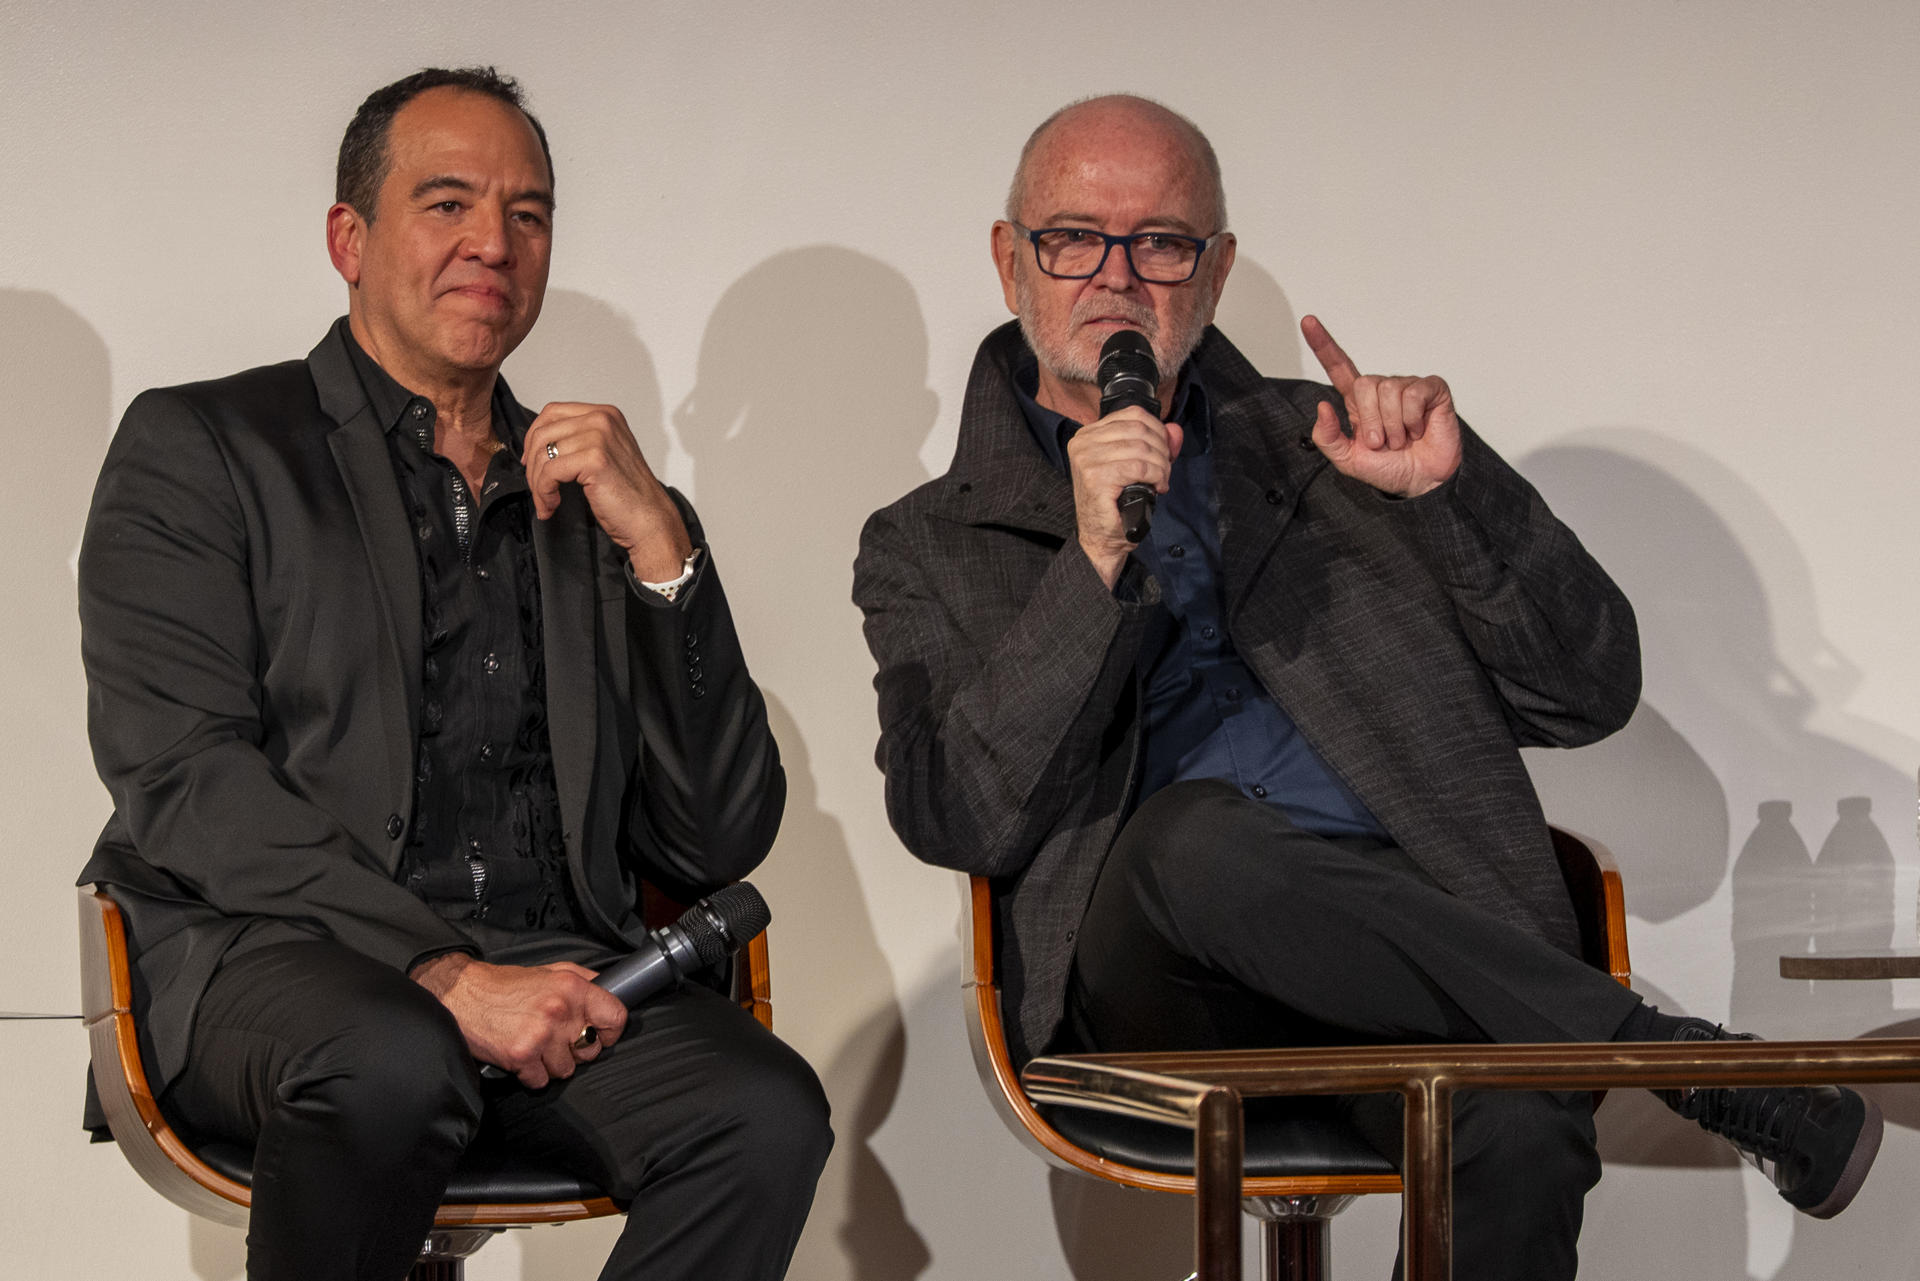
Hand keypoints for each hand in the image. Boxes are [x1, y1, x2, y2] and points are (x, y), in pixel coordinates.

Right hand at [412, 954, 628, 1088]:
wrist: (461, 994)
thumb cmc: (504, 985)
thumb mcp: (551, 971)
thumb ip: (583, 981)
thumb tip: (610, 991)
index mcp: (573, 987)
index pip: (616, 1017)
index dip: (610, 1031)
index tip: (599, 1034)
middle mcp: (561, 1010)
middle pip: (591, 1050)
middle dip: (575, 1050)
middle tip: (555, 1039)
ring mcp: (541, 1035)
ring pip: (566, 1070)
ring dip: (551, 1064)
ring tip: (534, 1045)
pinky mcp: (521, 1056)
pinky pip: (540, 1081)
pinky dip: (530, 1074)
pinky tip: (520, 1056)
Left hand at [522, 402, 693, 579]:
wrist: (650, 520)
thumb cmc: (629, 495)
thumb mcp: (604, 454)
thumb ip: (578, 441)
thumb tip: (538, 445)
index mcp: (606, 414)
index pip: (553, 412)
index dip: (533, 437)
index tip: (531, 461)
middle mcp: (603, 420)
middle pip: (543, 432)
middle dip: (532, 464)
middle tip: (536, 487)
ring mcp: (600, 437)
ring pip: (543, 455)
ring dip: (537, 484)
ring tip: (546, 501)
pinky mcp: (594, 460)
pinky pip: (549, 473)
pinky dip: (543, 492)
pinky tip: (552, 504)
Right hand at [1065, 407, 1185, 587]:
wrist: (1101, 537)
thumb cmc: (1115, 504)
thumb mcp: (1137, 467)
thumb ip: (1157, 444)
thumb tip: (1175, 430)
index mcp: (1088, 434)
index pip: (1133, 414)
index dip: (1158, 430)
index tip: (1165, 451)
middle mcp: (1083, 443)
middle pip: (1139, 429)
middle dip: (1161, 450)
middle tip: (1165, 471)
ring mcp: (1087, 459)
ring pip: (1141, 448)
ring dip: (1160, 466)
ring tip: (1161, 480)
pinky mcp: (1095, 477)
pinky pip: (1138, 467)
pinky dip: (1155, 476)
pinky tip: (1156, 487)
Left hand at [1302, 315, 1460, 497]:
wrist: (1422, 483)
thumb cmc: (1389, 469)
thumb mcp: (1348, 461)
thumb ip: (1328, 438)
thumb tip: (1321, 406)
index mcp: (1359, 403)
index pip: (1339, 367)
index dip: (1324, 345)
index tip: (1308, 322)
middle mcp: (1382, 390)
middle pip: (1365, 384)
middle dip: (1372, 420)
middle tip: (1383, 443)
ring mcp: (1408, 387)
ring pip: (1389, 390)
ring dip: (1393, 424)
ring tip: (1402, 440)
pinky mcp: (1432, 390)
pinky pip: (1414, 393)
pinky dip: (1412, 418)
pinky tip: (1419, 429)